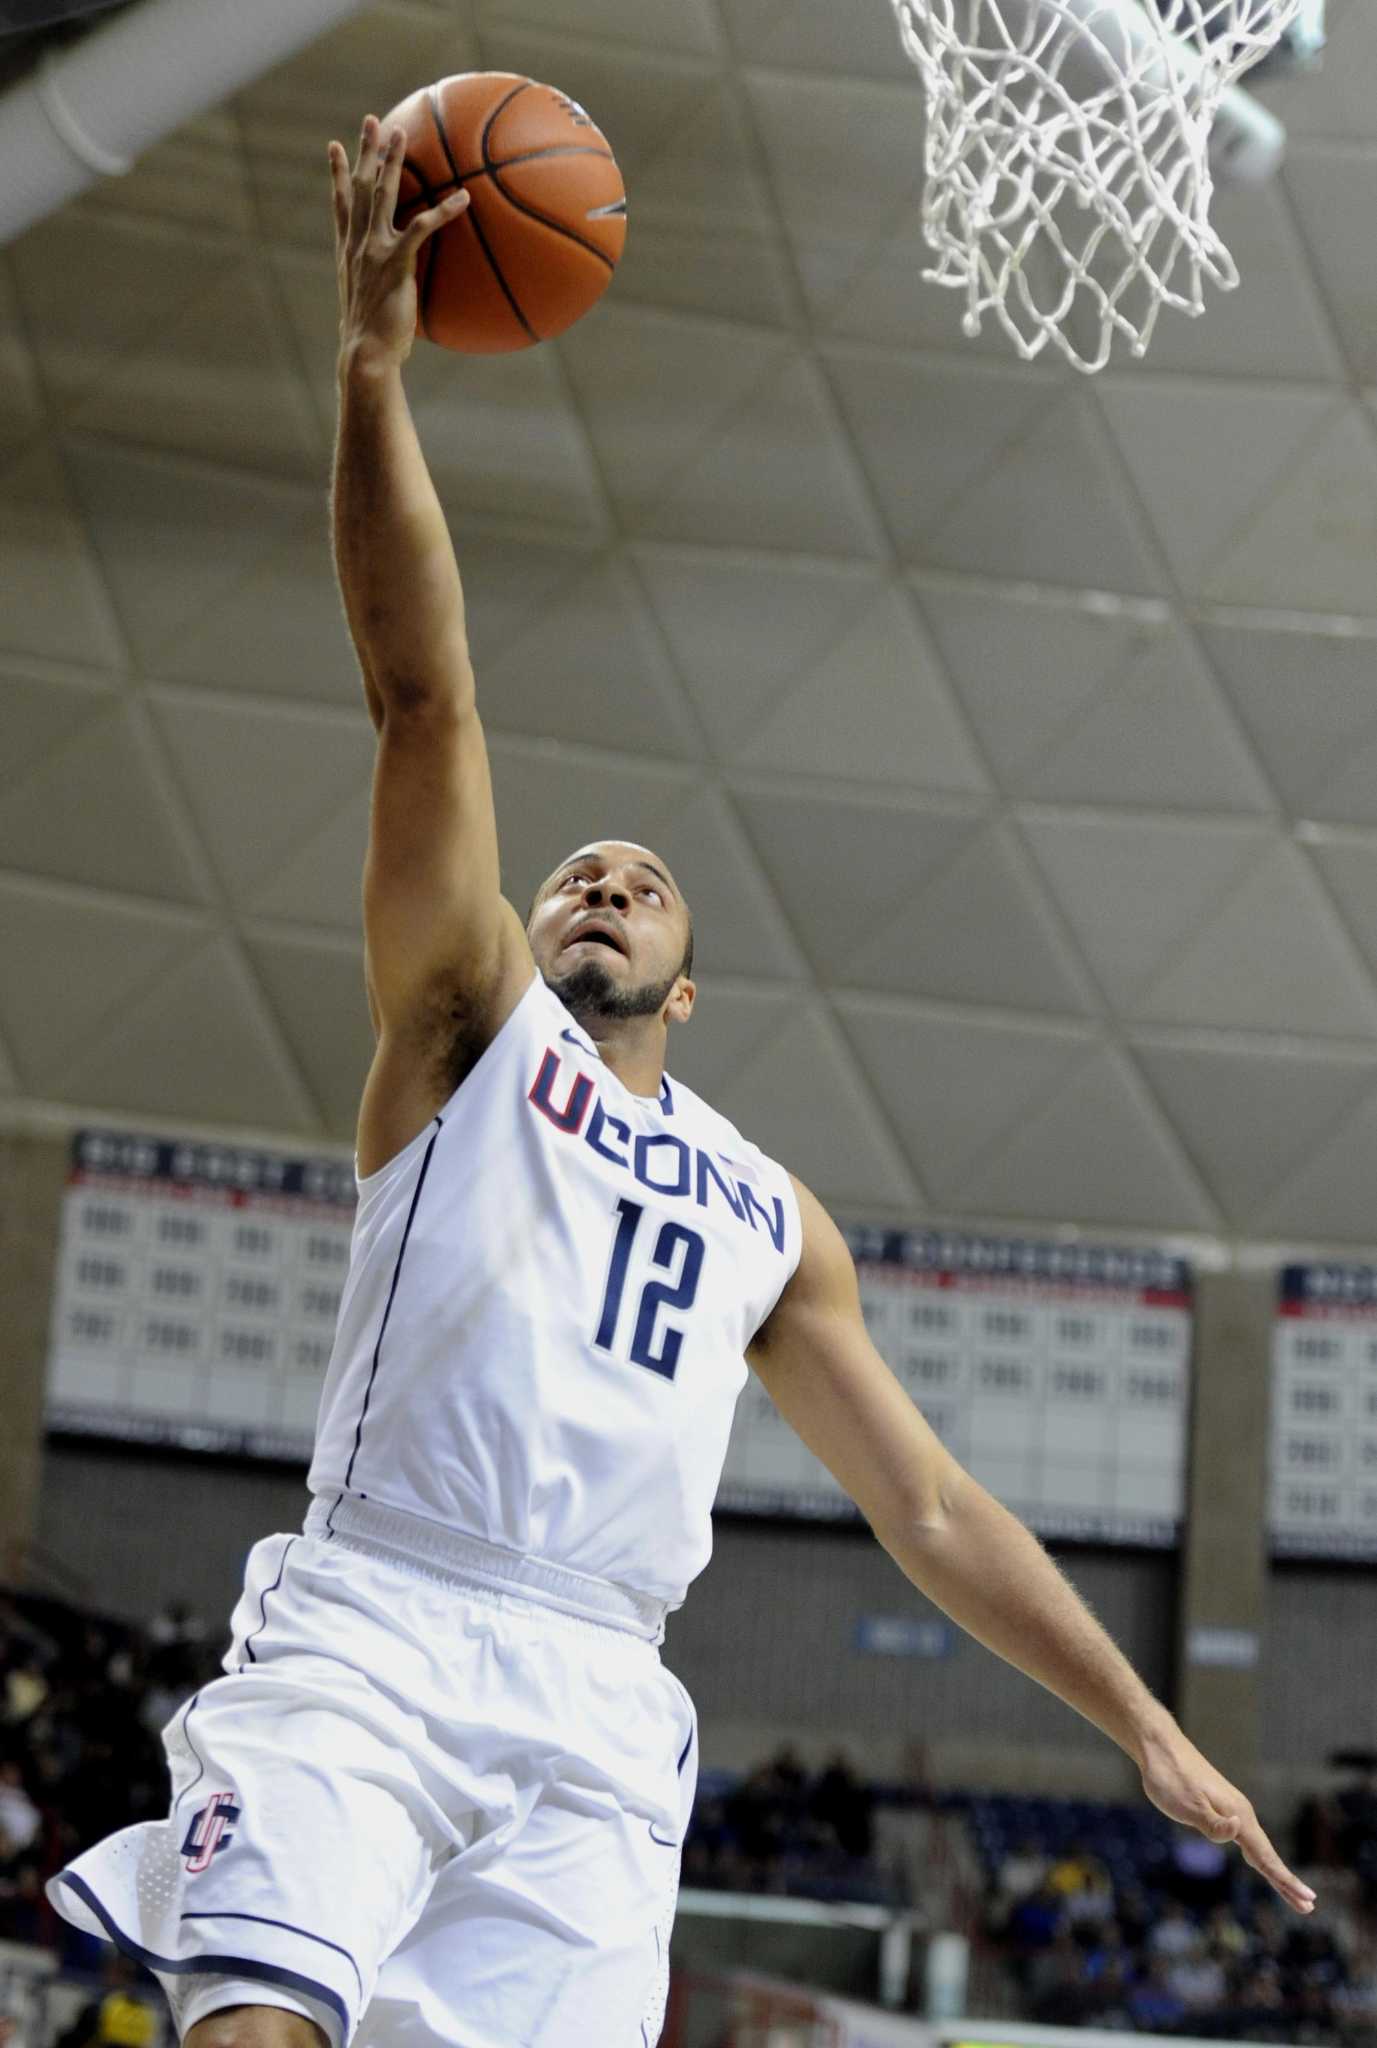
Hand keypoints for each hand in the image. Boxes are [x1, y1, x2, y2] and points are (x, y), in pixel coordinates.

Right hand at [327, 114, 469, 370]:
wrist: (365, 355)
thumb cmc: (371, 341)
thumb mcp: (370, 306)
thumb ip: (380, 287)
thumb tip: (394, 292)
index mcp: (348, 253)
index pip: (341, 205)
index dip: (338, 174)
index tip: (334, 147)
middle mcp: (357, 245)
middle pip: (361, 187)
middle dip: (366, 151)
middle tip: (372, 120)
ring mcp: (374, 251)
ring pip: (382, 195)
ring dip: (392, 162)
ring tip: (401, 134)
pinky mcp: (395, 263)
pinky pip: (421, 227)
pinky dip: (443, 211)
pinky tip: (463, 197)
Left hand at [1139, 1722, 1315, 1914]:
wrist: (1160, 1748)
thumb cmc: (1170, 1777)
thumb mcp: (1187, 1805)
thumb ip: (1213, 1823)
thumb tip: (1238, 1830)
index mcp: (1238, 1814)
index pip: (1265, 1855)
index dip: (1285, 1879)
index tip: (1308, 1900)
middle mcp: (1241, 1812)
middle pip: (1268, 1854)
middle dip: (1287, 1881)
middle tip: (1308, 1907)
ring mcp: (1232, 1810)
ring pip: (1258, 1847)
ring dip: (1275, 1870)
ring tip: (1291, 1891)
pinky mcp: (1221, 1808)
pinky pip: (1246, 1839)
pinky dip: (1258, 1856)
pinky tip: (1258, 1861)